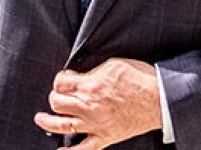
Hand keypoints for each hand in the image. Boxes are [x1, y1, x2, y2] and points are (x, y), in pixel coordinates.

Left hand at [33, 58, 162, 148]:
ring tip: (40, 118)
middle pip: (57, 102)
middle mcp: (89, 106)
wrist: (159, 99)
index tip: (64, 79)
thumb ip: (94, 70)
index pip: (60, 82)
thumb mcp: (114, 64)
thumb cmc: (140, 78)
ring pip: (62, 125)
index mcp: (91, 85)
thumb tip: (81, 74)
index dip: (60, 79)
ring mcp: (96, 124)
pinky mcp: (105, 136)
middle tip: (58, 95)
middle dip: (54, 96)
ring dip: (47, 122)